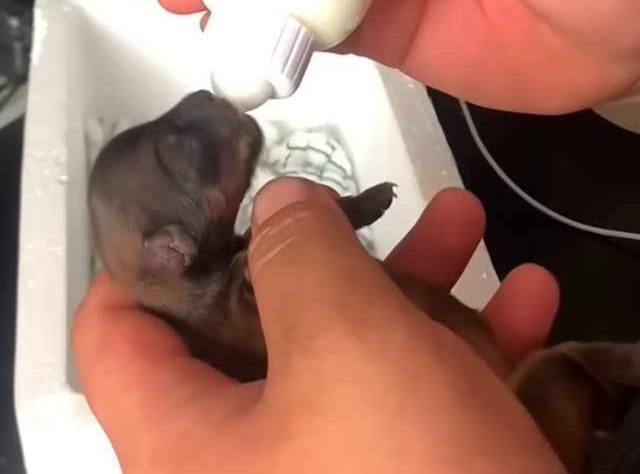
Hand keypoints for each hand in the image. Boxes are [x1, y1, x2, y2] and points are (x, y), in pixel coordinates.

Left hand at [73, 182, 562, 472]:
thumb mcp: (344, 346)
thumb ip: (297, 255)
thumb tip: (278, 206)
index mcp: (187, 444)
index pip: (115, 334)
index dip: (149, 251)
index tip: (206, 193)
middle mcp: (244, 468)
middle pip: (254, 330)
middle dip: (323, 253)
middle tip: (354, 203)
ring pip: (349, 358)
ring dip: (412, 286)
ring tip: (459, 224)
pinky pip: (413, 407)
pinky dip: (462, 351)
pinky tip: (524, 305)